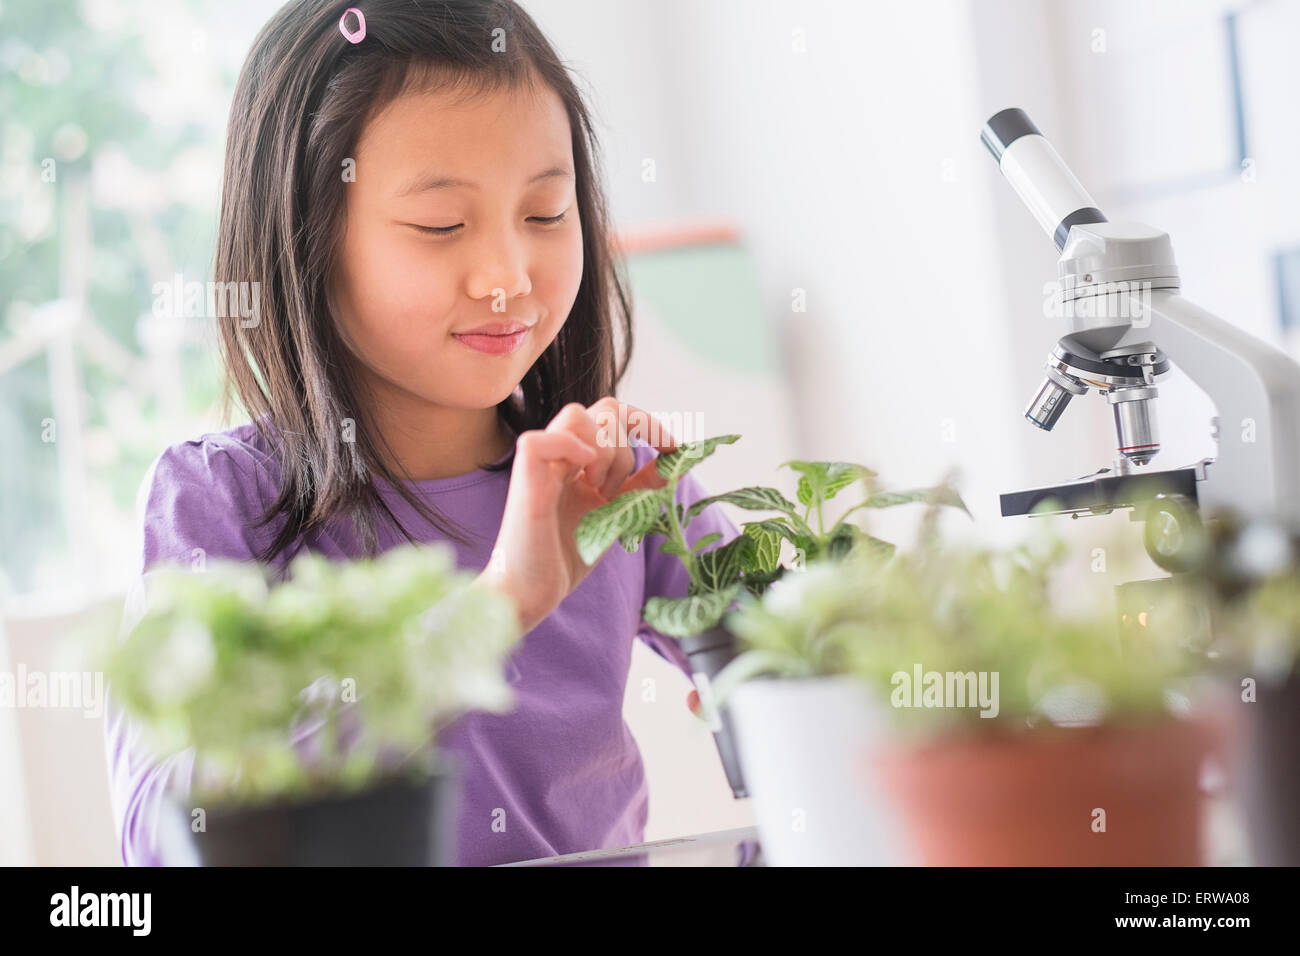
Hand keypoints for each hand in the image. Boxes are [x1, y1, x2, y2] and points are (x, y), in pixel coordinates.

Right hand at [477, 398, 678, 633]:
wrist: (531, 593)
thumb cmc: (564, 558)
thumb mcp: (616, 514)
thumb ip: (641, 487)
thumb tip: (677, 462)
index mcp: (578, 460)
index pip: (614, 416)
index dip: (647, 423)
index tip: (672, 447)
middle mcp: (559, 455)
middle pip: (603, 409)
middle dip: (626, 445)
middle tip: (615, 489)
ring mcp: (541, 463)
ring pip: (577, 415)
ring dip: (603, 452)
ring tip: (597, 491)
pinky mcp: (524, 478)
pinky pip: (541, 439)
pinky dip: (570, 448)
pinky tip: (583, 477)